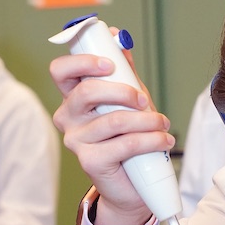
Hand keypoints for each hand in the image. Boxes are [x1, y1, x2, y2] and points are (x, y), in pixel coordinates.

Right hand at [48, 35, 172, 224]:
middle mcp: (67, 117)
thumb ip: (123, 71)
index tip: (110, 63)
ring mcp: (75, 140)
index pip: (60, 70)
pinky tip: (164, 140)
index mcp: (72, 97)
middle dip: (122, 90)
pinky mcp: (89, 161)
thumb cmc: (127, 137)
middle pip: (87, 91)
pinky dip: (151, 140)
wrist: (130, 184)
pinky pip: (125, 143)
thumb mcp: (127, 99)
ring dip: (147, 120)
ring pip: (114, 119)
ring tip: (163, 124)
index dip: (82, 61)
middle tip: (143, 99)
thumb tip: (120, 39)